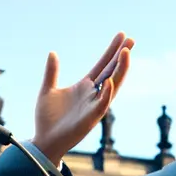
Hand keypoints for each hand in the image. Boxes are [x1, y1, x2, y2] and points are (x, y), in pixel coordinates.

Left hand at [30, 32, 132, 163]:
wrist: (44, 141)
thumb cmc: (47, 118)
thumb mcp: (47, 90)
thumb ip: (52, 72)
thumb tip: (53, 52)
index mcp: (84, 86)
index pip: (102, 65)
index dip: (111, 50)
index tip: (122, 35)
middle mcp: (93, 94)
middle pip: (111, 71)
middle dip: (121, 56)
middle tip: (132, 39)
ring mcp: (94, 106)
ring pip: (112, 85)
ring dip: (120, 70)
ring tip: (126, 53)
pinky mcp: (91, 119)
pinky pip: (102, 105)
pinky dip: (107, 93)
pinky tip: (110, 81)